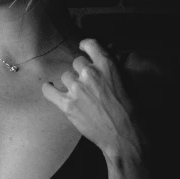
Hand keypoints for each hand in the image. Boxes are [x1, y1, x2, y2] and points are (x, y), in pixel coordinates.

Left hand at [41, 38, 143, 160]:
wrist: (124, 134)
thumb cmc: (130, 109)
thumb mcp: (126, 80)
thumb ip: (112, 67)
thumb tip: (104, 55)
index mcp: (107, 64)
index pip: (90, 44)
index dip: (85, 45)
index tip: (83, 48)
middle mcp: (90, 73)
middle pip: (77, 62)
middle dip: (81, 71)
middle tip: (89, 83)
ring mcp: (77, 89)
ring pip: (66, 76)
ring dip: (71, 83)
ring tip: (79, 93)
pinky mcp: (68, 105)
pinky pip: (49, 91)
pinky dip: (49, 89)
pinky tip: (51, 89)